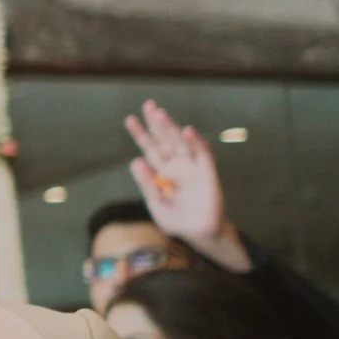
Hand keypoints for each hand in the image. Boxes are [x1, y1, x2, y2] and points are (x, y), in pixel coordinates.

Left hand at [125, 101, 249, 270]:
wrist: (199, 234)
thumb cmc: (176, 220)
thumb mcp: (156, 204)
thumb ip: (146, 184)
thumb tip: (134, 161)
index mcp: (161, 172)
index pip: (149, 148)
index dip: (141, 134)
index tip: (130, 119)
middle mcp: (177, 165)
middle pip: (165, 140)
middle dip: (157, 123)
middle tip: (148, 105)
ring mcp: (192, 167)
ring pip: (181, 142)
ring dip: (172, 128)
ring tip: (160, 114)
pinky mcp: (208, 174)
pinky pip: (203, 155)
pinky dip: (196, 142)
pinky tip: (187, 131)